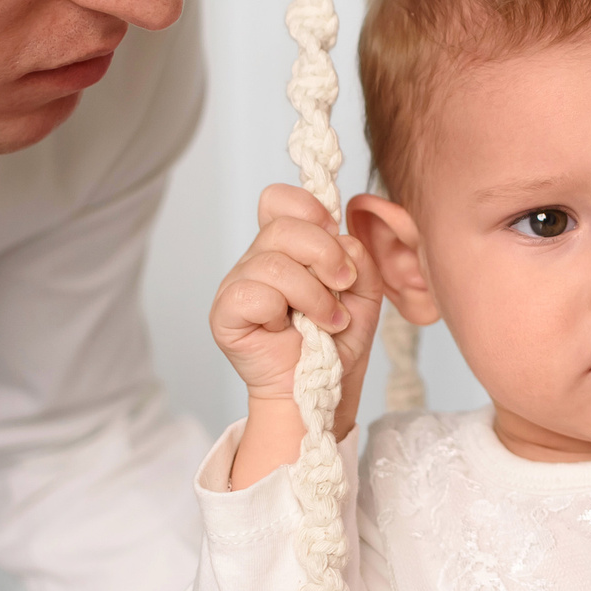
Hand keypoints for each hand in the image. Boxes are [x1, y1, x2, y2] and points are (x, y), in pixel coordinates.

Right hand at [213, 184, 382, 483]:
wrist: (324, 390)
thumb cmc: (337, 341)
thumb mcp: (364, 289)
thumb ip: (357, 254)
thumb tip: (340, 235)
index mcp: (286, 247)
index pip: (279, 200)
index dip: (309, 209)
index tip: (334, 233)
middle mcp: (257, 259)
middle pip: (283, 226)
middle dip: (325, 254)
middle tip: (344, 284)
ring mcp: (237, 284)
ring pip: (274, 262)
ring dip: (315, 293)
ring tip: (331, 320)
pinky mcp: (226, 313)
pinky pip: (254, 292)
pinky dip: (290, 309)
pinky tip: (305, 331)